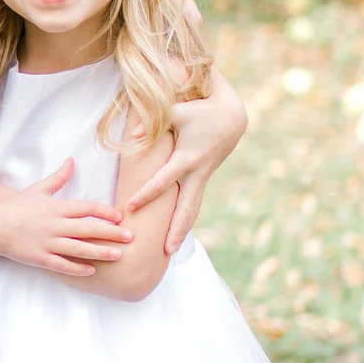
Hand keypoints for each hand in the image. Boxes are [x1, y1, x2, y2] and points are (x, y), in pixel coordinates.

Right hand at [0, 160, 130, 276]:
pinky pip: (62, 265)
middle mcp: (54, 225)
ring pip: (78, 248)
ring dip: (100, 252)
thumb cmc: (17, 207)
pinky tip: (91, 270)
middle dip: (111, 233)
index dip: (105, 211)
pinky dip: (77, 268)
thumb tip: (71, 160)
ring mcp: (47, 243)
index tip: (120, 216)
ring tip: (118, 255)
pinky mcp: (40, 258)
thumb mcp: (38, 189)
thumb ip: (58, 178)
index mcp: (56, 208)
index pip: (86, 208)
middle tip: (130, 236)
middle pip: (87, 229)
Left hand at [128, 79, 248, 251]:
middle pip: (186, 209)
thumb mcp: (177, 112)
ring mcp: (202, 178)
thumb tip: (133, 134)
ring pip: (192, 209)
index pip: (163, 181)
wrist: (233, 116)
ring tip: (170, 251)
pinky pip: (193, 202)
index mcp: (187, 159)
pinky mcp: (203, 178)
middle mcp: (196, 173)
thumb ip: (154, 122)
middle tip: (164, 252)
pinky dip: (185, 218)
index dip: (146, 194)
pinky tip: (175, 233)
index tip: (130, 206)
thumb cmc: (201, 111)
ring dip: (182, 230)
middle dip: (175, 230)